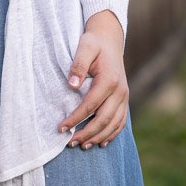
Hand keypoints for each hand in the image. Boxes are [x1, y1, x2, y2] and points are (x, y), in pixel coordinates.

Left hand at [57, 10, 128, 148]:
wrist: (110, 39)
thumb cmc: (94, 43)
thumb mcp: (85, 47)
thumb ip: (78, 65)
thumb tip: (71, 85)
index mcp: (109, 80)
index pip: (90, 105)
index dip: (75, 118)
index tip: (61, 128)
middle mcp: (120, 91)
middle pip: (103, 119)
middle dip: (86, 133)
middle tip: (69, 143)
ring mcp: (124, 97)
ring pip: (114, 124)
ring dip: (98, 137)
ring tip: (82, 146)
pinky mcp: (124, 99)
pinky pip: (121, 122)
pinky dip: (112, 134)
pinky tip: (101, 143)